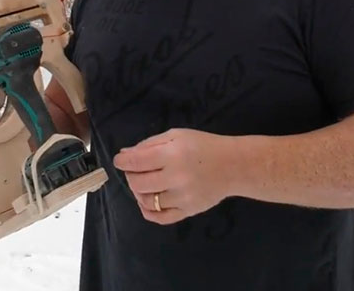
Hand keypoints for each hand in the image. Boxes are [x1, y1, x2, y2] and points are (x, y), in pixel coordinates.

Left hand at [113, 128, 233, 224]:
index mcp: (172, 154)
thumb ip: (149, 144)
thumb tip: (125, 155)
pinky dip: (148, 211)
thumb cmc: (204, 146)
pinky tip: (149, 201)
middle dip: (131, 176)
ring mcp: (182, 198)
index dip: (122, 162)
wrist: (234, 166)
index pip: (137, 162)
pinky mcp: (188, 211)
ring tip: (145, 183)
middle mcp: (176, 178)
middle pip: (138, 183)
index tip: (119, 161)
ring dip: (139, 192)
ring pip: (147, 202)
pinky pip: (160, 218)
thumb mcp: (177, 136)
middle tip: (136, 170)